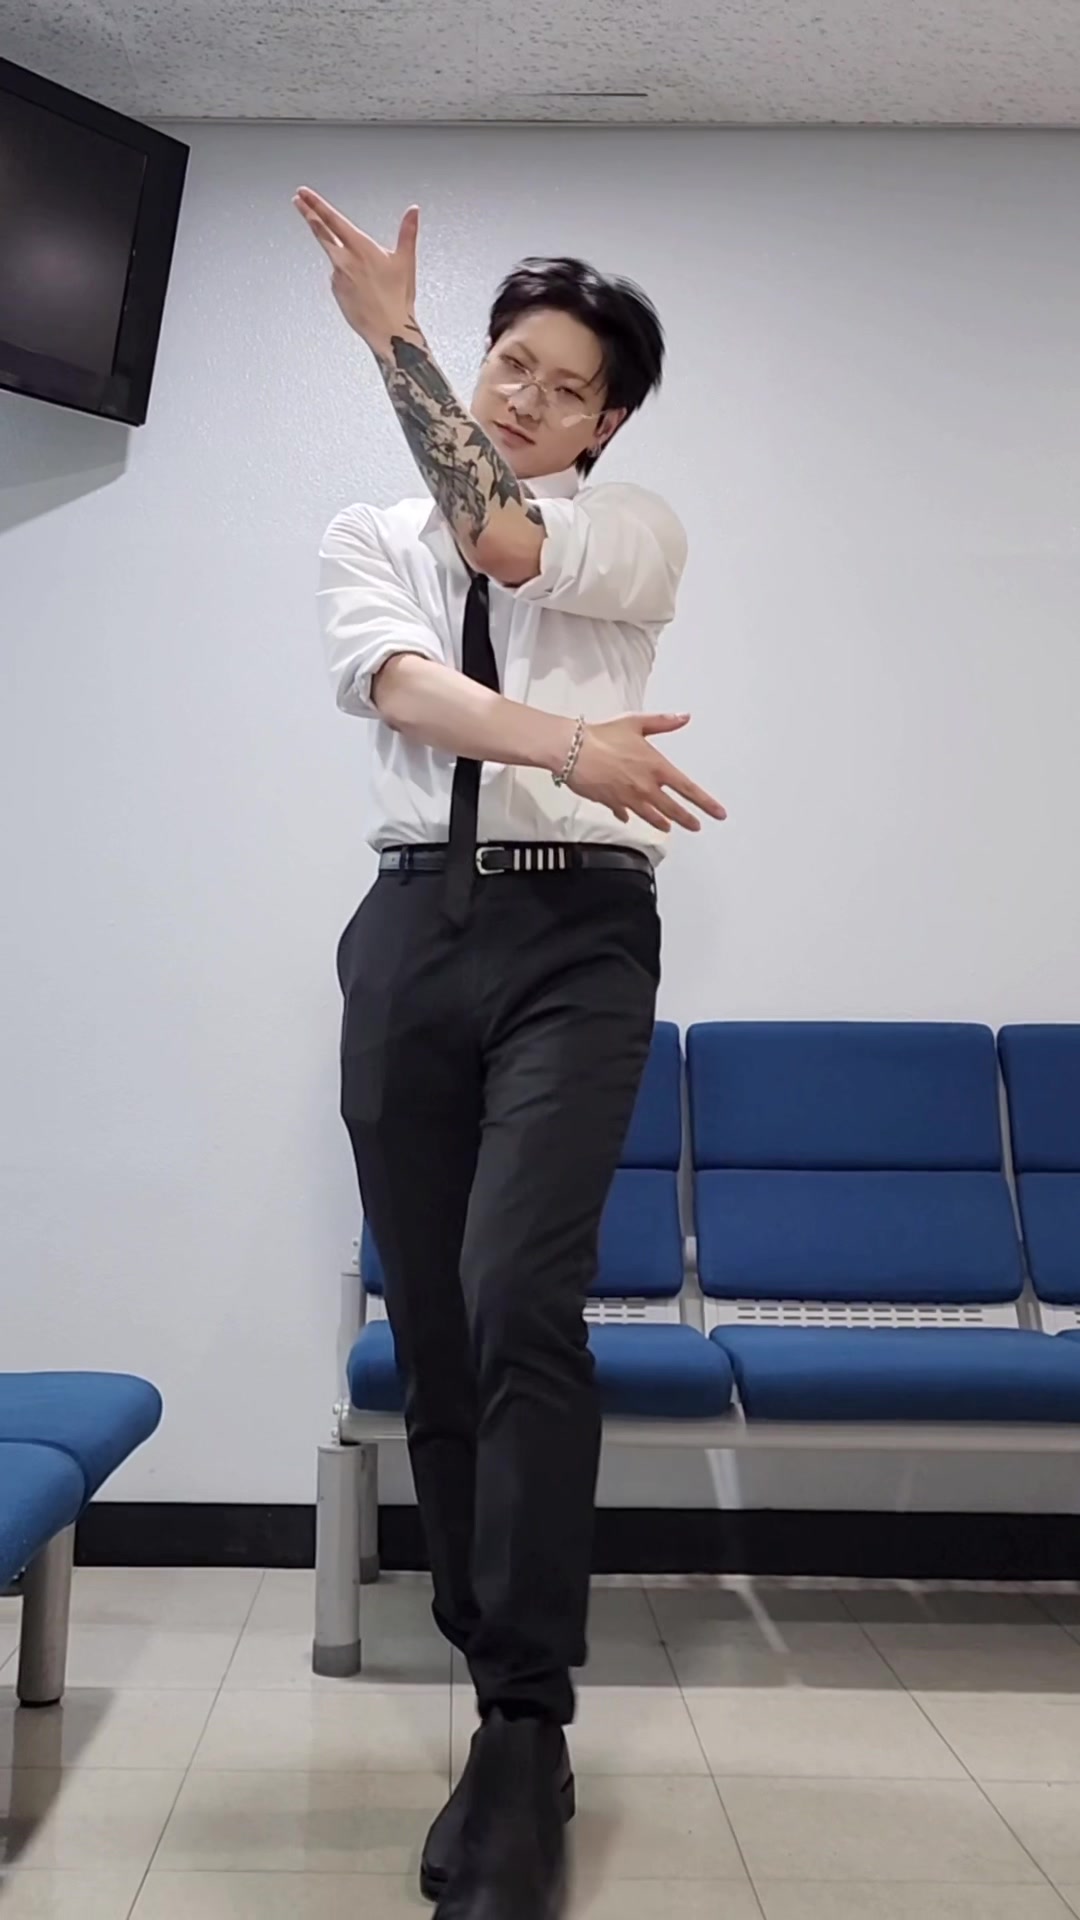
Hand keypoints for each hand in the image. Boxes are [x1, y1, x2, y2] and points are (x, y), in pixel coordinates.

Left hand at [292, 188, 419, 352]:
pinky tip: (362, 287)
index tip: (304, 194)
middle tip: (297, 200)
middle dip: (308, 213)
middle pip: (321, 231)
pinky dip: (347, 275)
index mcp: (361, 247)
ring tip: (356, 265)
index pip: (333, 220)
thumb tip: (413, 211)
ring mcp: (337, 275)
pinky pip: (338, 276)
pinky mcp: (336, 289)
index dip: (316, 204)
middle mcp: (345, 259)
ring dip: (336, 250)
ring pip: (333, 254)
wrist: (388, 329)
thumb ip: (407, 232)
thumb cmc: (397, 298)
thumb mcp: (406, 260)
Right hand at [568, 714, 725, 832]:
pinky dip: (627, 815)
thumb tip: (683, 717)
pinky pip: (624, 812)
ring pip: (651, 816)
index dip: (706, 803)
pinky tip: (627, 817)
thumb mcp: (636, 723)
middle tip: (696, 826)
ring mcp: (629, 798)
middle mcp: (646, 787)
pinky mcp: (611, 803)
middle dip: (687, 819)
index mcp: (656, 767)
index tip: (718, 813)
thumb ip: (663, 722)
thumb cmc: (602, 736)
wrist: (572, 751)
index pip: (688, 789)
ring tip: (667, 827)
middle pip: (673, 810)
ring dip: (661, 823)